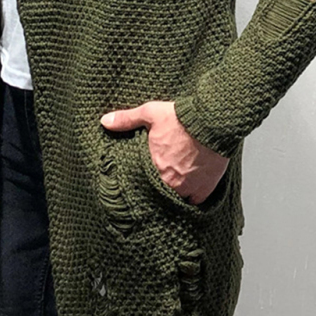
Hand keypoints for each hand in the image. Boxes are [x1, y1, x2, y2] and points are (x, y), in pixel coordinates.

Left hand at [100, 100, 228, 204]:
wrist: (211, 122)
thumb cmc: (182, 118)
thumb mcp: (150, 113)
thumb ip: (127, 119)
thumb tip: (105, 121)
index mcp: (152, 166)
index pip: (140, 182)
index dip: (141, 181)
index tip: (142, 179)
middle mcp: (168, 182)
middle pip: (158, 192)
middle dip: (157, 188)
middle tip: (158, 183)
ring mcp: (186, 188)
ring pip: (175, 199)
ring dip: (173, 194)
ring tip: (173, 187)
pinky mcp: (203, 189)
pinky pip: (195, 203)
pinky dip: (192, 199)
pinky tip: (190, 193)